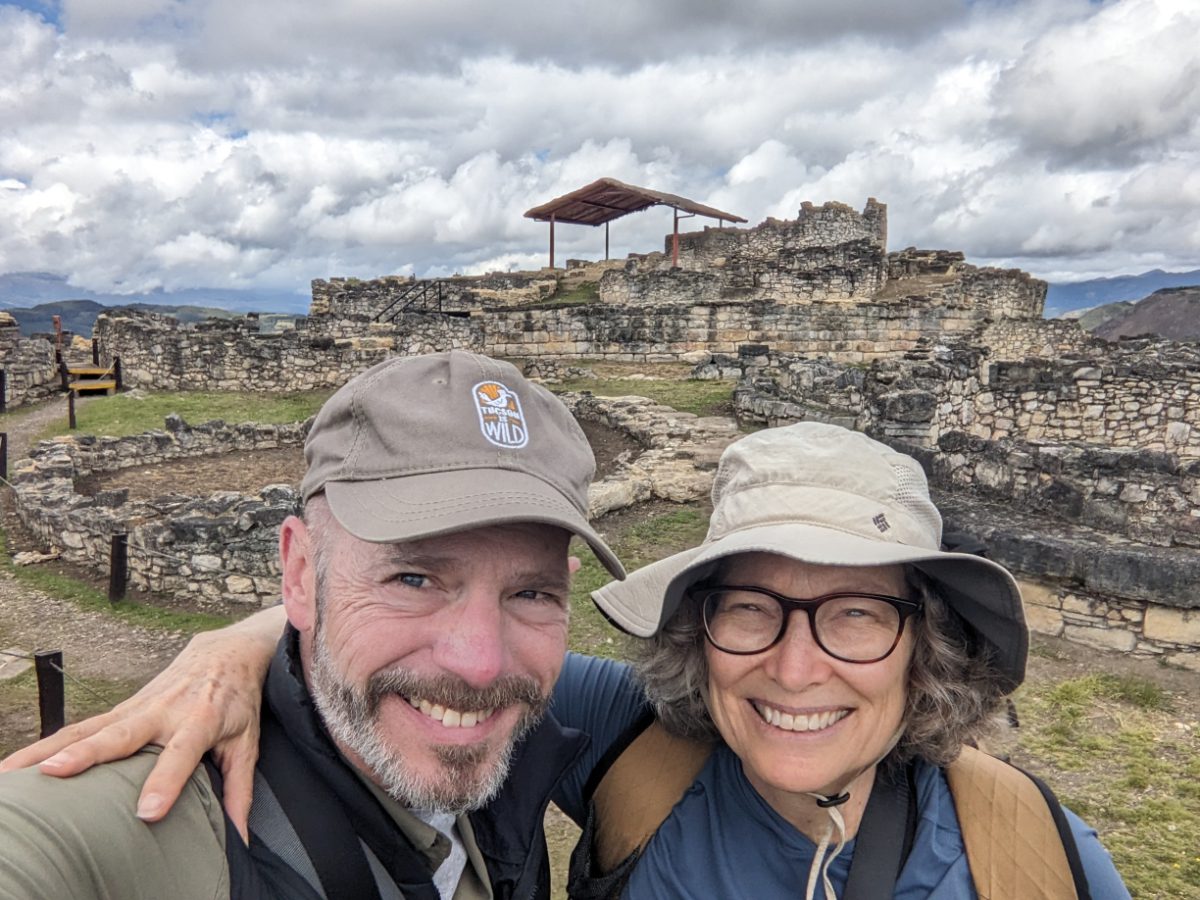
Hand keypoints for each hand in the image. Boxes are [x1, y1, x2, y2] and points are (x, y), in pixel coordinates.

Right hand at [0, 606, 285, 841]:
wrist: (226, 652)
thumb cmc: (238, 700)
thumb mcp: (249, 741)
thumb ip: (241, 788)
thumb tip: (242, 835)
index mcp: (201, 720)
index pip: (182, 753)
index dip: (166, 782)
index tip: (147, 813)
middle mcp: (164, 710)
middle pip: (121, 734)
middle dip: (87, 754)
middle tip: (55, 773)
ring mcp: (137, 707)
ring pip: (88, 728)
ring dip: (49, 748)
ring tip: (14, 771)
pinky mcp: (121, 708)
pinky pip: (80, 726)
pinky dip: (48, 743)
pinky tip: (20, 763)